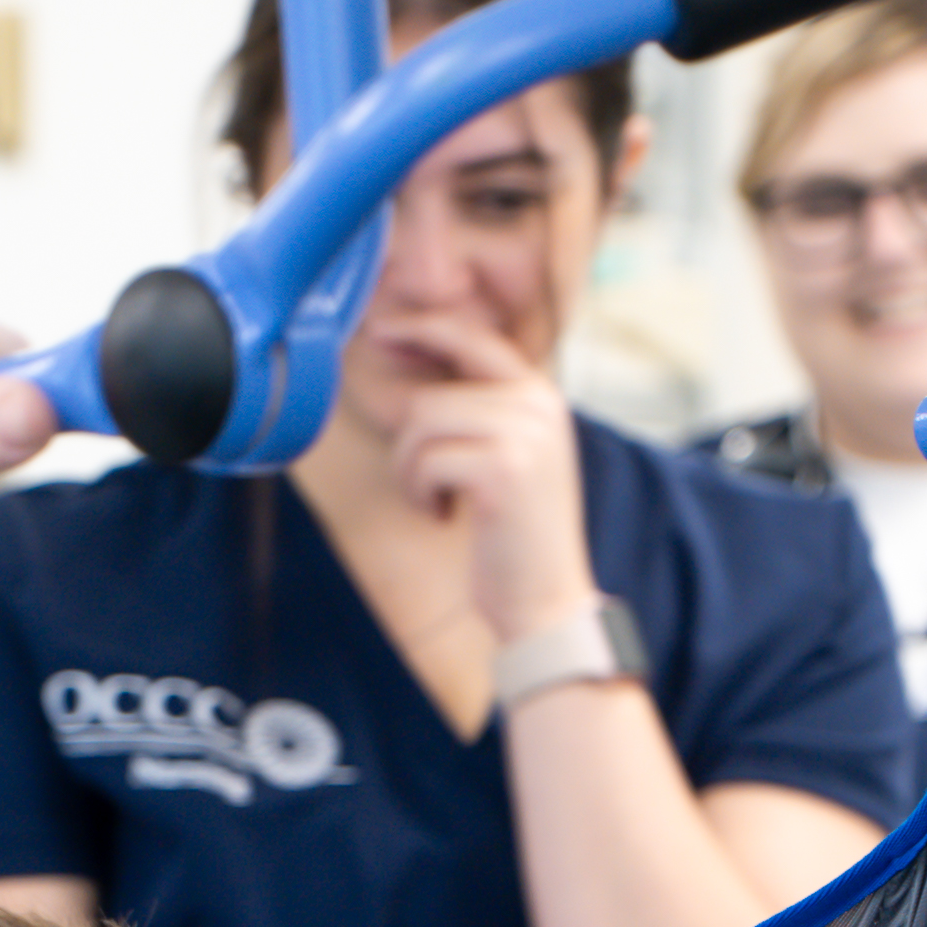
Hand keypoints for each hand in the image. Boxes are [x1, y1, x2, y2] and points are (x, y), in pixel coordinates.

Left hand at [376, 316, 601, 647]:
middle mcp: (538, 404)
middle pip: (431, 395)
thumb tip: (415, 364)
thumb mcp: (506, 455)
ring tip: (437, 501)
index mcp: (541, 395)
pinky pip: (425, 460)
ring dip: (412, 472)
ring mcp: (524, 433)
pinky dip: (420, 493)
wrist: (545, 599)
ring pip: (422, 424)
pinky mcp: (503, 469)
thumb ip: (477, 408)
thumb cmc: (512, 534)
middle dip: (410, 446)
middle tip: (426, 486)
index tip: (382, 330)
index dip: (422, 327)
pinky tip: (444, 516)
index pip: (472, 336)